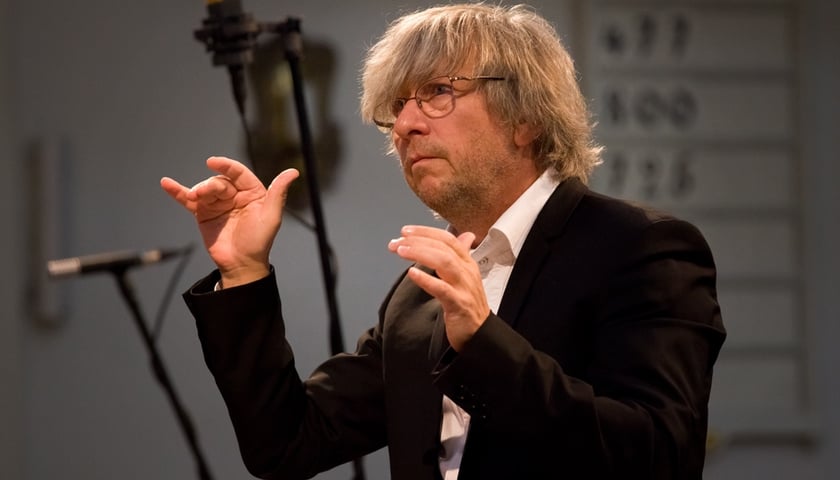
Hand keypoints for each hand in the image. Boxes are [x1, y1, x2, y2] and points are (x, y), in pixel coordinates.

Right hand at [160, 156, 298, 287]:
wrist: (241, 264)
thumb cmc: (259, 242)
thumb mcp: (271, 216)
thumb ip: (278, 193)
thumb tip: (293, 172)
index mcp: (252, 192)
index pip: (238, 173)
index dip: (225, 165)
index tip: (212, 162)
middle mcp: (234, 196)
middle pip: (219, 181)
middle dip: (210, 185)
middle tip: (203, 194)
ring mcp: (217, 204)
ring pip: (204, 189)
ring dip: (197, 190)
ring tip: (193, 197)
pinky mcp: (203, 214)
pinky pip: (189, 200)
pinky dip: (177, 192)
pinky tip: (166, 183)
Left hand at [388, 225, 489, 350]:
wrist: (480, 333)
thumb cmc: (469, 304)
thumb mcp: (467, 276)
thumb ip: (462, 255)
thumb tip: (466, 236)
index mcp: (467, 263)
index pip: (448, 239)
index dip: (426, 232)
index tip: (406, 231)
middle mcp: (466, 271)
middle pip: (443, 247)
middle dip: (418, 241)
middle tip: (397, 241)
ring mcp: (463, 287)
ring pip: (444, 262)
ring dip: (420, 253)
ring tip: (401, 251)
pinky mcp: (459, 304)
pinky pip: (442, 289)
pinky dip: (426, 279)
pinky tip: (412, 274)